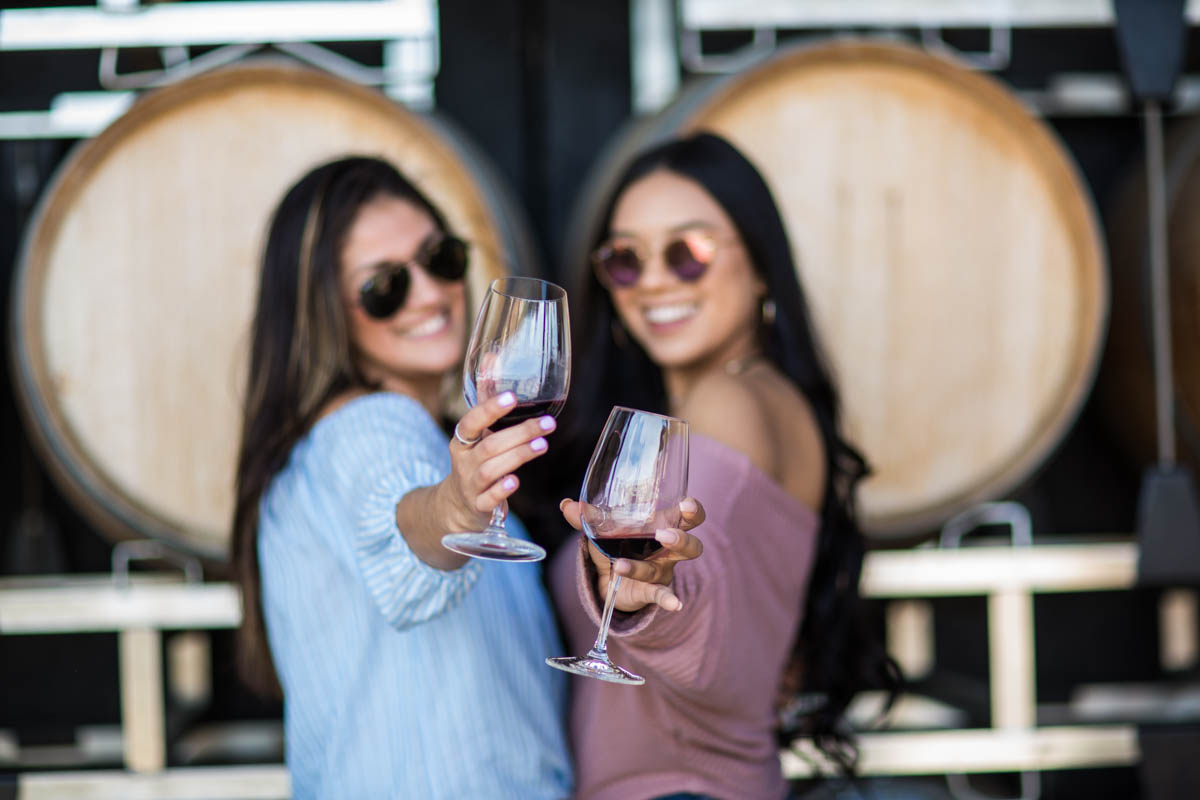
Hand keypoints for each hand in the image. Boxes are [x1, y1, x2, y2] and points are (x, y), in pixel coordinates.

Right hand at [437, 392, 555, 531]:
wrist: (457, 504)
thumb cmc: (474, 459)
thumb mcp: (476, 431)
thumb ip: (485, 397)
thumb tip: (493, 358)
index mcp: (462, 440)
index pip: (471, 421)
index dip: (490, 409)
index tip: (512, 396)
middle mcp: (464, 462)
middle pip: (490, 446)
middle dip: (520, 434)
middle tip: (547, 424)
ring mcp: (471, 485)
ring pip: (491, 470)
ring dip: (517, 456)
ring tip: (542, 445)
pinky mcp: (479, 506)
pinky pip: (488, 499)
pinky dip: (500, 490)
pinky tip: (516, 481)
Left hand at [560, 497, 704, 612]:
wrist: (608, 579)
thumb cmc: (615, 545)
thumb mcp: (603, 530)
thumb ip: (587, 518)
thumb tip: (566, 504)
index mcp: (662, 526)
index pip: (689, 516)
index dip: (693, 510)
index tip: (686, 504)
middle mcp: (668, 549)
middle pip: (690, 544)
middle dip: (681, 539)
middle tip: (664, 534)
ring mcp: (662, 571)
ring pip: (665, 569)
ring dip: (643, 567)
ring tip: (622, 565)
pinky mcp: (651, 590)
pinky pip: (662, 594)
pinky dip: (667, 600)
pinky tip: (675, 605)